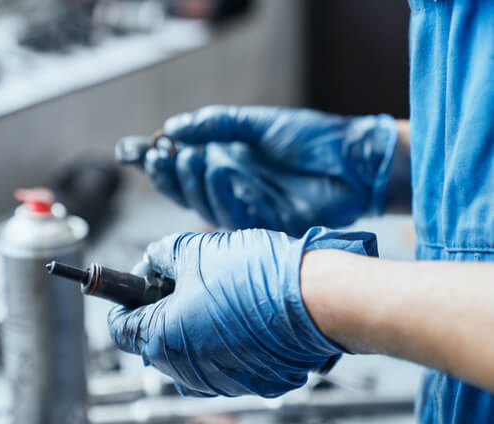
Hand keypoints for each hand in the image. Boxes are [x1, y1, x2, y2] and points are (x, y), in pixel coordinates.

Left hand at [107, 227, 377, 397]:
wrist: (318, 302)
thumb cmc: (254, 277)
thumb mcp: (194, 251)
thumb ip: (161, 257)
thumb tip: (150, 261)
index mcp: (161, 339)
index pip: (120, 327)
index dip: (121, 302)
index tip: (129, 287)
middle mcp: (184, 372)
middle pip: (155, 341)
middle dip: (162, 311)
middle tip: (184, 282)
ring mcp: (219, 384)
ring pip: (189, 354)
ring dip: (194, 327)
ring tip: (221, 296)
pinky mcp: (251, 386)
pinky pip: (224, 363)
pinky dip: (225, 342)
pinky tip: (245, 316)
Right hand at [143, 106, 397, 235]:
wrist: (352, 158)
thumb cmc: (311, 138)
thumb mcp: (257, 123)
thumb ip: (216, 125)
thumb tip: (173, 127)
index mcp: (226, 165)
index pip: (183, 171)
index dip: (161, 164)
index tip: (145, 150)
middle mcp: (231, 190)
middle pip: (187, 194)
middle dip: (170, 176)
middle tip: (164, 155)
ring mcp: (247, 208)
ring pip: (205, 207)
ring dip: (193, 183)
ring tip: (193, 157)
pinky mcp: (264, 225)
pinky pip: (234, 217)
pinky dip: (223, 195)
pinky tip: (220, 171)